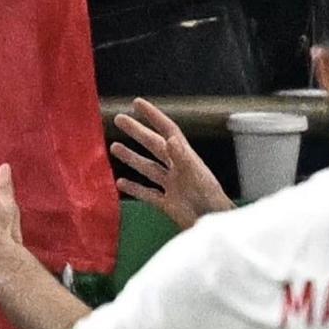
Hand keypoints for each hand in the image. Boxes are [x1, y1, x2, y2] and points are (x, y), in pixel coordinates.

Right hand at [110, 98, 233, 230]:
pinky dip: (135, 188)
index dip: (153, 116)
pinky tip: (121, 182)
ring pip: (148, 168)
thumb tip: (171, 139)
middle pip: (153, 146)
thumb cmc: (212, 201)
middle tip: (118, 119)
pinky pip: (148, 194)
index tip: (137, 103)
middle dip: (137, 132)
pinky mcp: (168, 205)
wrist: (214, 225)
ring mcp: (172, 186)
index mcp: (186, 158)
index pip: (168, 130)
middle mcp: (177, 169)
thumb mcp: (198, 177)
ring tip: (114, 147)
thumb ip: (184, 158)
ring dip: (132, 158)